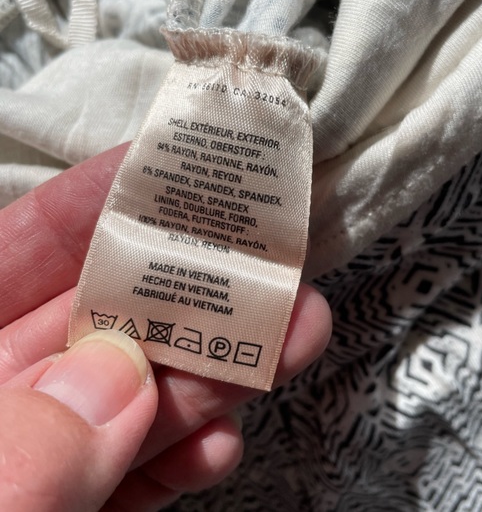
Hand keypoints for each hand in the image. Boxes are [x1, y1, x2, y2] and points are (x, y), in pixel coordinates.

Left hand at [0, 143, 331, 510]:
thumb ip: (21, 446)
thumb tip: (118, 380)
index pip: (24, 248)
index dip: (98, 200)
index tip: (175, 168)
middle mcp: (1, 392)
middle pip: (105, 318)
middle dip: (194, 289)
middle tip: (274, 264)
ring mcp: (40, 453)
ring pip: (136, 395)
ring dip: (213, 371)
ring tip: (289, 340)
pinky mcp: (76, 506)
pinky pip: (132, 472)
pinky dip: (179, 456)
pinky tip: (220, 445)